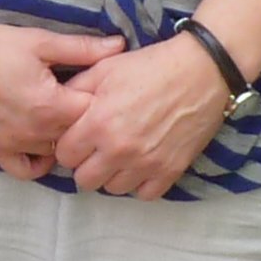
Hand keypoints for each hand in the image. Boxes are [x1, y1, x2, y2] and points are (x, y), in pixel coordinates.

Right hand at [0, 18, 123, 179]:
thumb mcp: (40, 41)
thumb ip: (82, 49)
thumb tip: (120, 46)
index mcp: (50, 105)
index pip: (94, 113)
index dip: (102, 99)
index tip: (100, 86)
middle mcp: (34, 132)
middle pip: (78, 137)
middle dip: (86, 120)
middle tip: (83, 99)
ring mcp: (14, 145)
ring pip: (56, 154)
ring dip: (64, 139)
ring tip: (63, 116)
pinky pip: (26, 170)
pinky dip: (39, 162)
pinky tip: (44, 143)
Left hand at [51, 36, 234, 197]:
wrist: (202, 71)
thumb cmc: (152, 66)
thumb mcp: (106, 68)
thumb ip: (77, 89)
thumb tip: (58, 106)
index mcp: (98, 123)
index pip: (64, 155)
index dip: (69, 146)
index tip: (79, 138)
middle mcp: (119, 149)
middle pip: (85, 180)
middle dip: (86, 165)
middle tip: (98, 150)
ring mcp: (146, 163)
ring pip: (113, 189)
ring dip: (113, 175)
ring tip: (122, 155)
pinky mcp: (170, 171)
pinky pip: (145, 194)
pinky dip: (141, 183)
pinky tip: (143, 164)